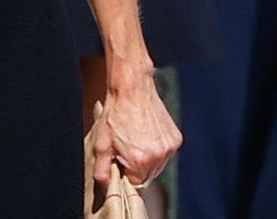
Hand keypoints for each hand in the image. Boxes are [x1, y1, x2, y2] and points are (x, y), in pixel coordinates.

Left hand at [96, 69, 180, 190]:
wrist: (132, 88)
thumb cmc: (114, 115)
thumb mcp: (101, 145)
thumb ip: (102, 171)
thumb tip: (107, 188)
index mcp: (139, 161)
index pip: (134, 185)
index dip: (125, 175)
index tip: (120, 161)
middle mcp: (158, 156)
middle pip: (147, 176)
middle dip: (137, 168)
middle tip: (127, 148)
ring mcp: (169, 147)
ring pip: (158, 166)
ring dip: (148, 159)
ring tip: (136, 140)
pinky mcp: (176, 138)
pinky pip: (166, 153)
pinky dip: (157, 149)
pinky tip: (147, 135)